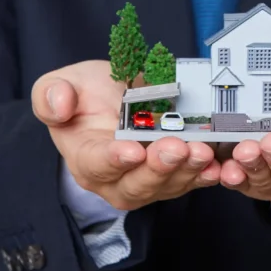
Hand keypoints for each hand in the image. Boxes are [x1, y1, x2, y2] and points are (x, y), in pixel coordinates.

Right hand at [31, 60, 220, 210]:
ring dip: (187, 171)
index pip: (96, 164)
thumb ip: (51, 96)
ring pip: (166, 186)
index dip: (114, 160)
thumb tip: (60, 105)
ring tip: (203, 152)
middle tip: (177, 147)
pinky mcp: (171, 177)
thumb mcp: (59, 84)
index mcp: (84, 157)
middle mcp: (114, 179)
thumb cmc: (84, 94)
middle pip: (136, 185)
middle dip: (158, 168)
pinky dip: (205, 176)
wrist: (111, 97)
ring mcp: (145, 181)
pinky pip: (189, 182)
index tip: (132, 150)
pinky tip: (219, 166)